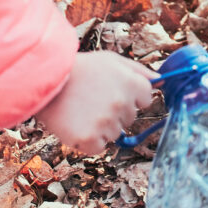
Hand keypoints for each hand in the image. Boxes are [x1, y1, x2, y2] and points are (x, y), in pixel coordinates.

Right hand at [36, 51, 155, 154]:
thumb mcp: (111, 60)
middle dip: (115, 112)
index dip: (130, 96)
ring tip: (83, 109)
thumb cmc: (81, 68)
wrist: (46, 79)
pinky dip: (88, 140)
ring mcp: (106, 123)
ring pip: (114, 134)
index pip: (146, 99)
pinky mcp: (89, 139)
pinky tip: (77, 123)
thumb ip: (139, 71)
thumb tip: (160, 80)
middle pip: (129, 118)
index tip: (113, 90)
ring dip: (101, 127)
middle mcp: (123, 104)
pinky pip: (98, 147)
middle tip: (93, 99)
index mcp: (132, 84)